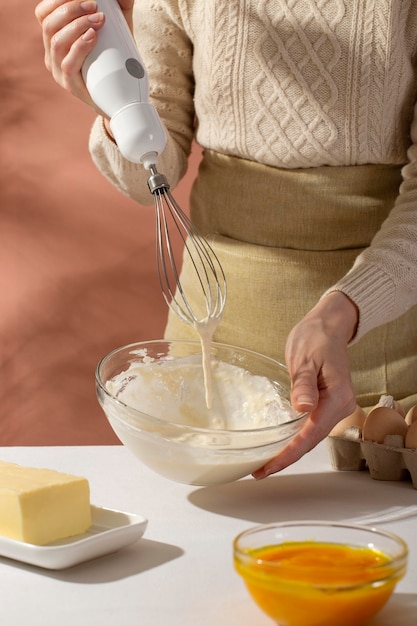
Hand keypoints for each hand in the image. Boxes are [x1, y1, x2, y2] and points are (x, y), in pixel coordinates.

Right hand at [35, 0, 133, 114]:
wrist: (124, 97)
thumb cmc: (117, 59)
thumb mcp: (116, 30)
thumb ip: (117, 8)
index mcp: (55, 38)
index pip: (43, 13)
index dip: (57, 1)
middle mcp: (52, 54)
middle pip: (48, 24)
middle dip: (71, 9)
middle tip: (94, 6)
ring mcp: (59, 72)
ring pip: (56, 42)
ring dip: (77, 26)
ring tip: (98, 20)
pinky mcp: (71, 86)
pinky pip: (68, 64)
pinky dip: (79, 47)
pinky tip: (92, 37)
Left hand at [253, 291, 358, 478]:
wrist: (329, 326)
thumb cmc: (316, 337)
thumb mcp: (306, 357)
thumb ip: (303, 384)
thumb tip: (302, 408)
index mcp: (337, 397)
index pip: (311, 434)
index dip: (288, 454)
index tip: (268, 467)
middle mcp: (341, 406)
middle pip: (311, 441)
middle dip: (286, 458)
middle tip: (259, 471)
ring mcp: (336, 406)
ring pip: (311, 436)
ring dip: (290, 451)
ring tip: (265, 464)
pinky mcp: (327, 404)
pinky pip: (311, 427)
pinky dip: (295, 439)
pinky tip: (279, 445)